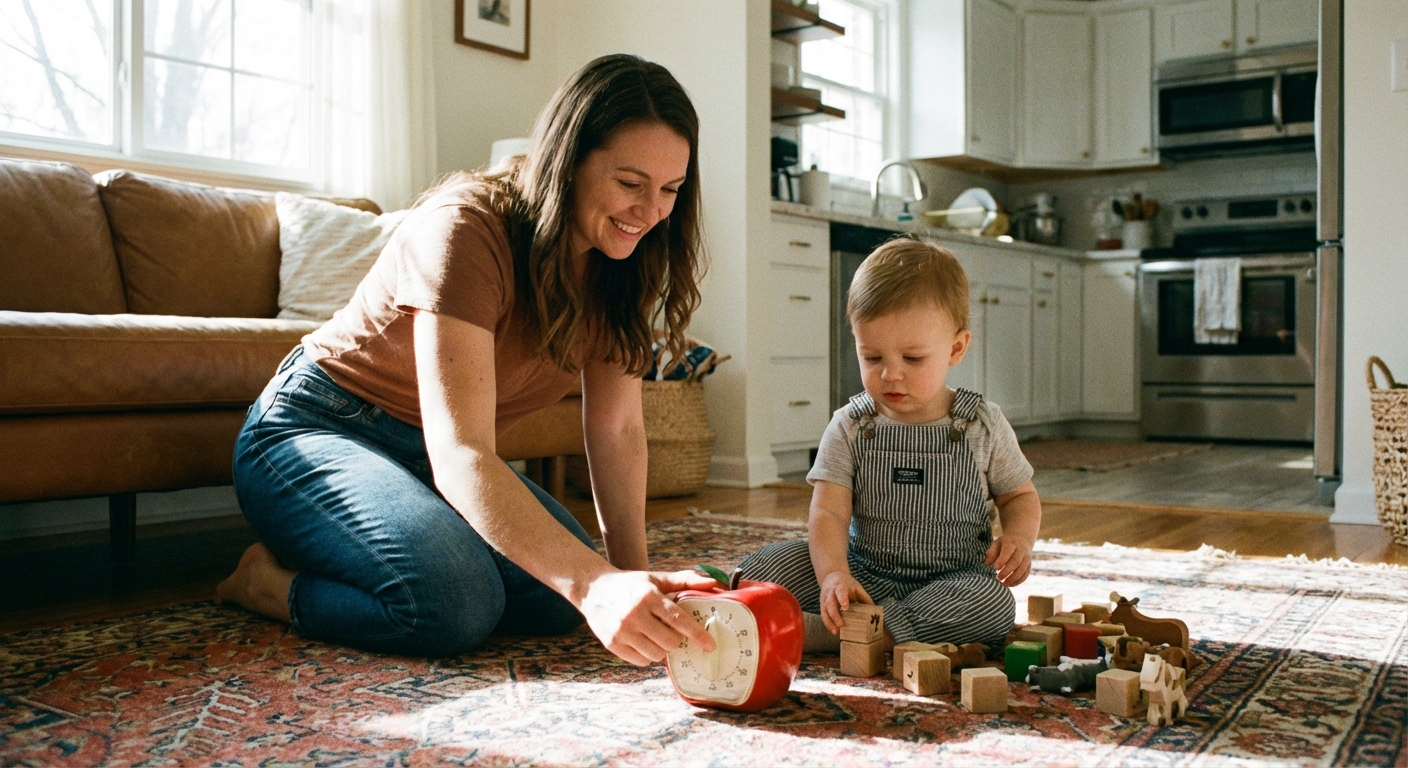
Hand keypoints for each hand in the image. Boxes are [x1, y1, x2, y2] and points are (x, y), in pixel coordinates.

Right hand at [578, 569, 720, 665]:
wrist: (593, 590)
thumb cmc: (631, 585)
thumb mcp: (657, 578)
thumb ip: (686, 580)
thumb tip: (714, 583)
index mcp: (648, 596)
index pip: (678, 619)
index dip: (697, 634)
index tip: (710, 645)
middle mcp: (634, 614)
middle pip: (670, 642)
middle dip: (676, 640)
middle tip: (672, 632)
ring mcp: (622, 631)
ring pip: (656, 655)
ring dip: (662, 649)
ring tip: (656, 636)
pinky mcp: (612, 644)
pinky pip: (641, 661)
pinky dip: (647, 655)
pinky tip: (644, 642)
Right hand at [818, 571, 873, 633]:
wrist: (831, 576)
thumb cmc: (847, 584)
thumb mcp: (857, 588)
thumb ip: (865, 598)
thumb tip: (876, 612)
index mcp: (840, 586)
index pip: (840, 592)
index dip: (843, 599)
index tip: (846, 607)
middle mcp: (830, 592)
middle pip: (830, 603)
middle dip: (835, 614)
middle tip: (841, 625)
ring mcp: (824, 599)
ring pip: (824, 610)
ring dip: (829, 622)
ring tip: (835, 632)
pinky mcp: (822, 605)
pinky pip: (823, 615)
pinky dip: (828, 624)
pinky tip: (833, 631)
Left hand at [985, 535, 1032, 586]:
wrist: (1022, 539)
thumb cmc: (1005, 543)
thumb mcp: (997, 543)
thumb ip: (992, 553)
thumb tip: (987, 564)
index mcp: (1011, 543)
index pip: (1008, 551)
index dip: (1002, 560)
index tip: (995, 567)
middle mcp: (1021, 550)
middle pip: (1016, 562)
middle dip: (1007, 571)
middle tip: (998, 578)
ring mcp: (1027, 558)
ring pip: (1022, 570)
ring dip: (1013, 578)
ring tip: (1004, 584)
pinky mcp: (1029, 565)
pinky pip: (1026, 574)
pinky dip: (1018, 581)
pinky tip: (1010, 584)